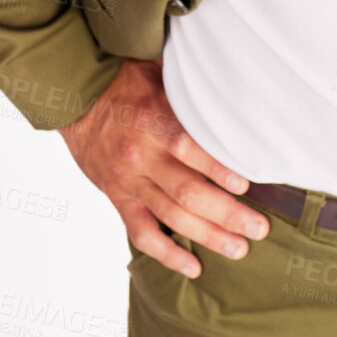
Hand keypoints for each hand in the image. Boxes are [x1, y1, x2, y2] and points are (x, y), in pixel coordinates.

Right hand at [58, 57, 269, 276]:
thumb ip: (192, 84)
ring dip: (208, 236)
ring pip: (171, 217)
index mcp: (153, 119)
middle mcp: (141, 155)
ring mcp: (128, 181)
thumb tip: (235, 81)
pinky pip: (142, 233)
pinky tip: (193, 266)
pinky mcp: (118, 197)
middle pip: (188, 192)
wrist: (77, 97)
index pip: (190, 148)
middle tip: (259, 228)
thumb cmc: (126, 80)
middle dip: (227, 214)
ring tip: (239, 249)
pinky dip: (167, 254)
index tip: (248, 184)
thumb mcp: (160, 70)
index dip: (219, 169)